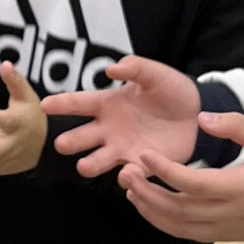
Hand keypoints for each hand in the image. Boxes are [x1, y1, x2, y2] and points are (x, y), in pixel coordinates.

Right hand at [44, 56, 201, 175]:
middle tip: (62, 144)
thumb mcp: (155, 74)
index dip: (61, 104)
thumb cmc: (172, 91)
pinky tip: (127, 173)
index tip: (44, 105)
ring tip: (84, 166)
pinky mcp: (143, 165)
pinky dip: (128, 176)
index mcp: (108, 104)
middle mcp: (109, 130)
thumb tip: (111, 70)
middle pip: (82, 137)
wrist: (199, 113)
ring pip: (99, 160)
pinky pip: (131, 174)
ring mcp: (124, 149)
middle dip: (70, 142)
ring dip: (90, 165)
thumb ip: (135, 68)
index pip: (79, 104)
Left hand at [118, 110, 243, 240]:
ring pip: (177, 225)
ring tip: (130, 187)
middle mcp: (228, 212)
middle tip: (125, 171)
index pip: (193, 183)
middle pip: (177, 208)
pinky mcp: (221, 236)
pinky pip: (185, 233)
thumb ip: (237, 126)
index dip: (165, 170)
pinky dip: (162, 222)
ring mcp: (223, 228)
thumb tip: (201, 119)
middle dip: (147, 191)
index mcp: (241, 187)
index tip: (144, 154)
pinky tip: (147, 205)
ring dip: (149, 208)